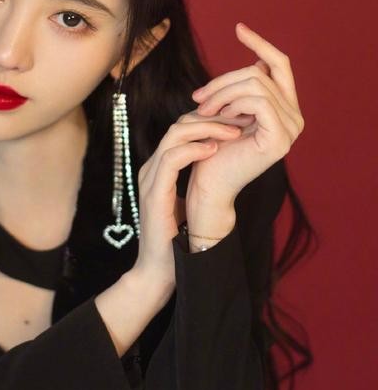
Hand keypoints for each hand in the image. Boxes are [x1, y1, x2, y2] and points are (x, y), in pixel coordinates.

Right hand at [132, 105, 243, 283]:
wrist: (159, 271)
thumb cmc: (177, 240)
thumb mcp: (189, 201)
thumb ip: (198, 180)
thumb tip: (225, 165)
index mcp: (160, 168)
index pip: (182, 129)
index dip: (210, 121)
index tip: (238, 122)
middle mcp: (152, 168)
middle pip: (178, 125)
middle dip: (212, 118)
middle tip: (240, 120)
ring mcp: (150, 178)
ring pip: (175, 135)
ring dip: (207, 129)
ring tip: (233, 132)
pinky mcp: (154, 192)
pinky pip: (172, 158)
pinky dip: (194, 149)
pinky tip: (215, 150)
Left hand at [187, 22, 304, 206]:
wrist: (207, 184)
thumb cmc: (212, 148)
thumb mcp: (227, 109)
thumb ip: (244, 88)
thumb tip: (258, 58)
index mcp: (285, 108)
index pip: (279, 64)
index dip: (260, 43)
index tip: (239, 28)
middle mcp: (295, 117)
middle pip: (260, 72)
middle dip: (224, 80)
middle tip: (197, 98)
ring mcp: (291, 128)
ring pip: (255, 83)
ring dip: (222, 93)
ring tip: (202, 110)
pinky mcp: (280, 138)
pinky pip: (257, 100)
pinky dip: (232, 103)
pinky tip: (217, 116)